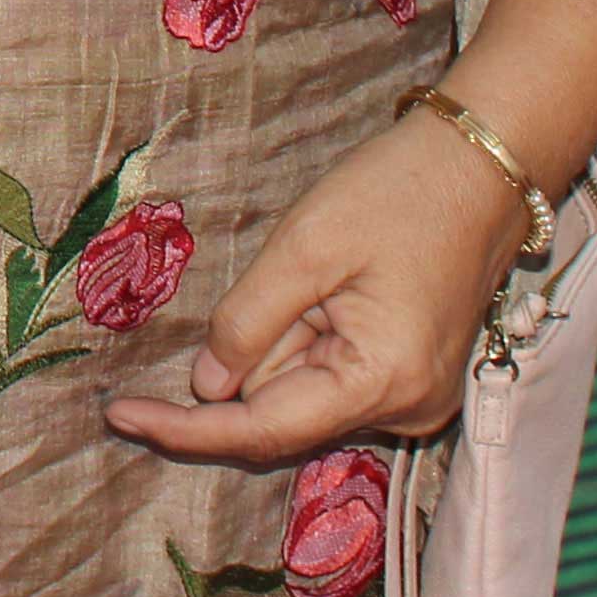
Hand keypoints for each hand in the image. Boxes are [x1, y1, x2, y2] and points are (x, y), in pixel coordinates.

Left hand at [102, 113, 532, 463]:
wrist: (481, 165)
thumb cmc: (398, 194)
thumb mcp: (306, 246)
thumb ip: (248, 322)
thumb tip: (205, 387)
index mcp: (384, 384)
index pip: (262, 430)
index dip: (185, 428)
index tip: (116, 414)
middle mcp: (406, 410)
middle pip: (280, 409)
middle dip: (249, 351)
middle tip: (276, 276)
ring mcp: (412, 396)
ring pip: (300, 388)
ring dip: (282, 335)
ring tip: (328, 265)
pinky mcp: (408, 374)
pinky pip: (329, 372)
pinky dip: (305, 334)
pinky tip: (331, 282)